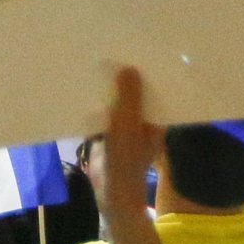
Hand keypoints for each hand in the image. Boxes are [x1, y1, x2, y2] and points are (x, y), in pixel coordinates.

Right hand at [92, 66, 162, 223]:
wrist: (111, 192)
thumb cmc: (126, 160)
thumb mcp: (128, 125)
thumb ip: (129, 98)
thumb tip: (129, 68)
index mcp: (158, 119)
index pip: (157, 89)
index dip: (149, 72)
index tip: (140, 51)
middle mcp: (145, 121)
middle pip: (137, 93)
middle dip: (126, 78)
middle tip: (115, 52)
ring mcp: (127, 127)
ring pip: (119, 101)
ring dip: (110, 90)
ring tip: (99, 64)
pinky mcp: (110, 132)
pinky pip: (104, 112)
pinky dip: (97, 103)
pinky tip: (86, 88)